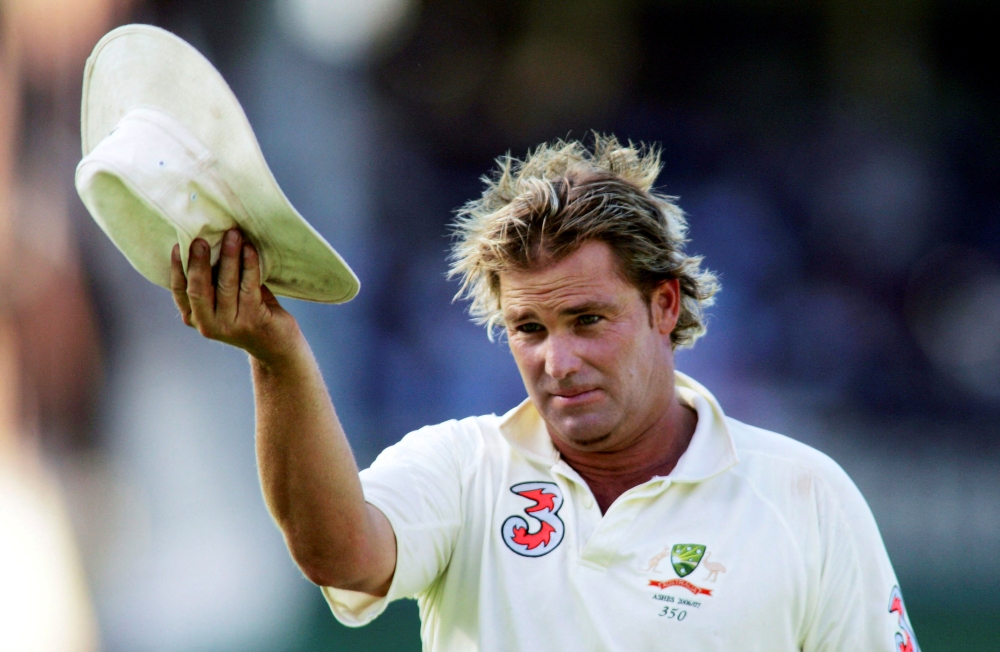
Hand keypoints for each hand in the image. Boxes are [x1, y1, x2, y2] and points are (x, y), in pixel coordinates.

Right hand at [171, 229, 301, 364]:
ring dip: (229, 256)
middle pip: (198, 289)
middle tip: (201, 238)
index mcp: (195, 317)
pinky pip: (249, 286)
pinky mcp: (252, 320)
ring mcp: (230, 325)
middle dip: (199, 261)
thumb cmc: (250, 314)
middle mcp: (207, 324)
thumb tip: (213, 240)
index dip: (177, 268)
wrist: (277, 346)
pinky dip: (249, 265)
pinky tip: (250, 249)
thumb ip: (215, 279)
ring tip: (233, 235)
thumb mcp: (226, 299)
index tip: (179, 244)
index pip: (180, 291)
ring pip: (225, 285)